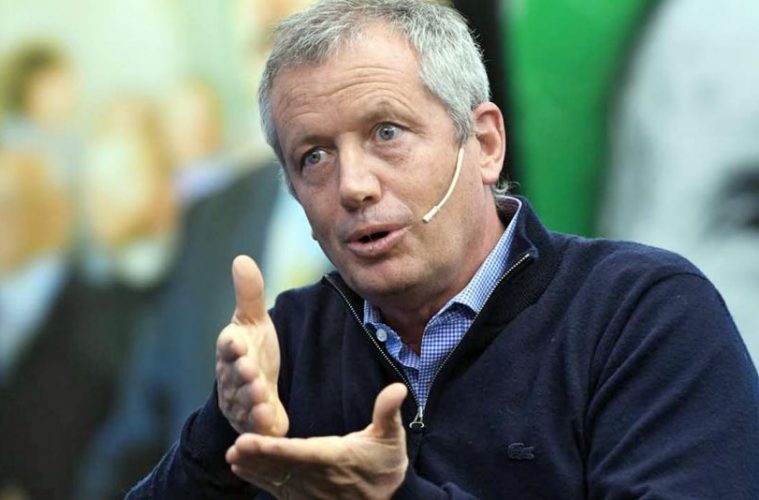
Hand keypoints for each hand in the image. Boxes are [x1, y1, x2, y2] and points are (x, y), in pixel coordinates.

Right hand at [216, 255, 288, 435]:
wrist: (259, 390)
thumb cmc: (254, 351)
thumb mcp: (254, 322)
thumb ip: (249, 294)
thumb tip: (241, 258)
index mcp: (231, 350)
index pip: (227, 346)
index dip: (231, 345)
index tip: (236, 341)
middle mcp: (231, 377)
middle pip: (234, 376)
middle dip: (240, 373)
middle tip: (249, 369)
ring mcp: (240, 402)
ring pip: (242, 401)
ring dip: (251, 398)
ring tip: (261, 394)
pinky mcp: (254, 423)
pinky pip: (254, 425)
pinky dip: (260, 423)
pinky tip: (269, 418)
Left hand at [226, 383, 408, 499]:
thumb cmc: (386, 466)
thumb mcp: (391, 438)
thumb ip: (388, 413)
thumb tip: (397, 388)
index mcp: (335, 458)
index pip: (300, 452)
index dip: (274, 449)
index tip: (250, 442)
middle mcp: (318, 477)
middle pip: (282, 467)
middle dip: (257, 458)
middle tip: (234, 448)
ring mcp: (310, 491)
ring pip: (276, 480)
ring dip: (254, 469)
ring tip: (232, 457)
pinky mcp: (304, 498)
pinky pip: (278, 490)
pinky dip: (259, 480)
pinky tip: (241, 470)